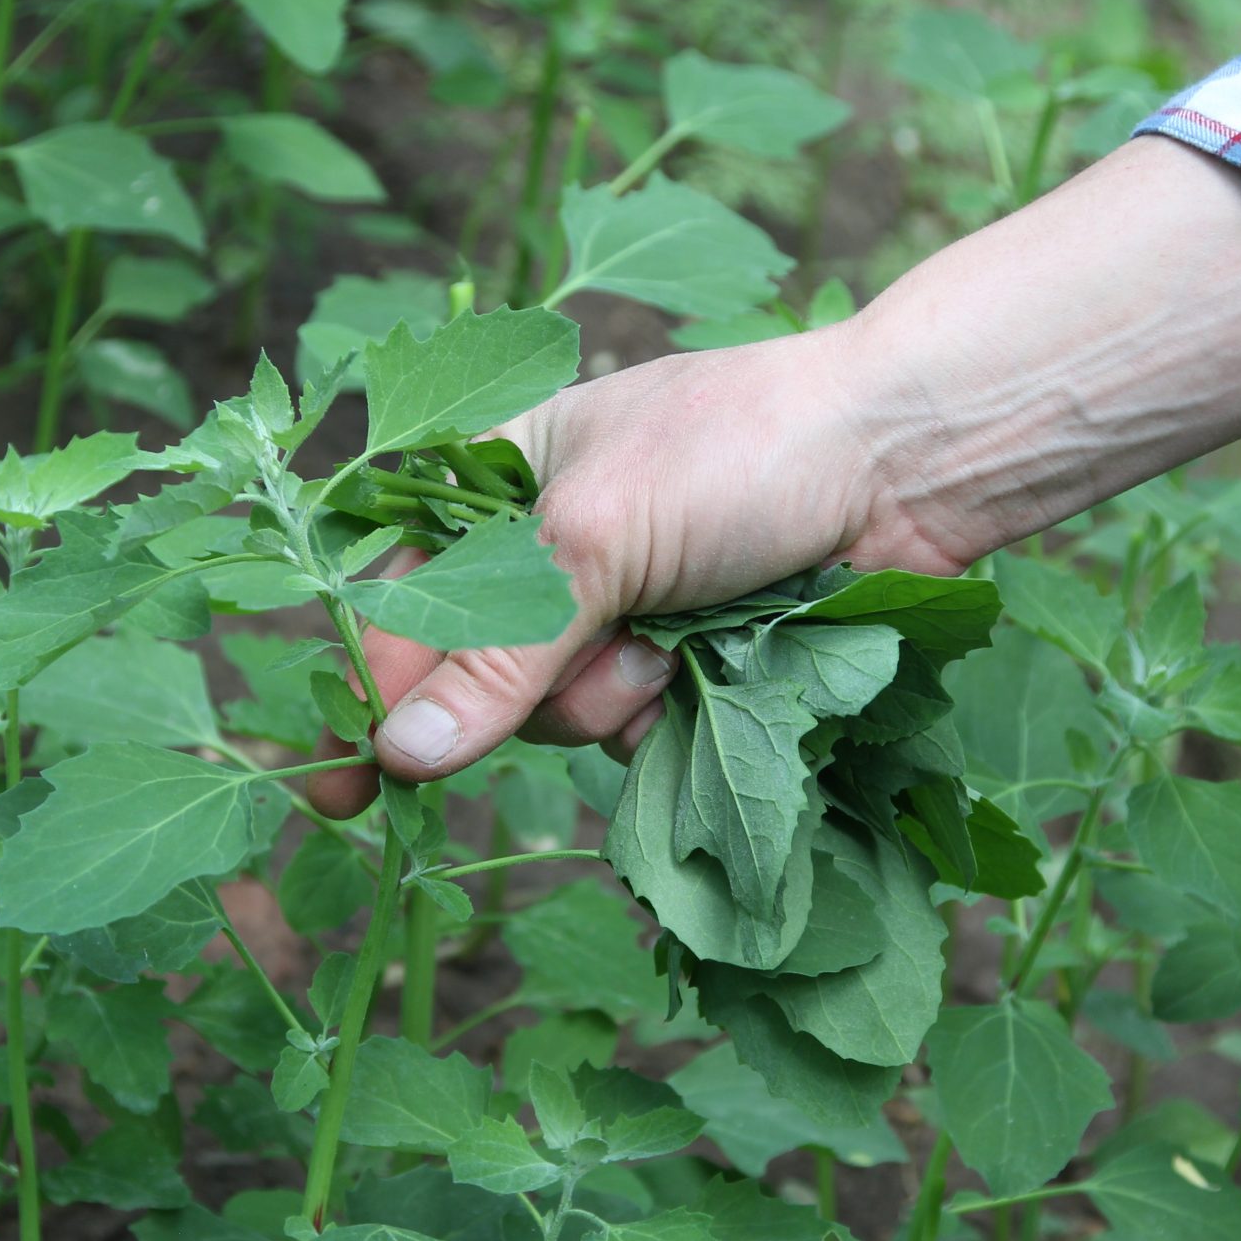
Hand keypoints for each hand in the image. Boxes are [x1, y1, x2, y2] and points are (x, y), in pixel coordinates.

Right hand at [307, 138, 1240, 818]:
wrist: (906, 461)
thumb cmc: (741, 452)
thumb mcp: (595, 539)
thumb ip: (495, 651)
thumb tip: (400, 754)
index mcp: (491, 478)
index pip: (387, 601)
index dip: (357, 694)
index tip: (334, 787)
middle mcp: (541, 546)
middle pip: (465, 677)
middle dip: (516, 692)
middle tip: (587, 666)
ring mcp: (614, 608)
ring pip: (549, 715)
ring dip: (603, 700)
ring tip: (671, 646)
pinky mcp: (680, 661)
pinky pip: (625, 731)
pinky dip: (657, 715)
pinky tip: (706, 669)